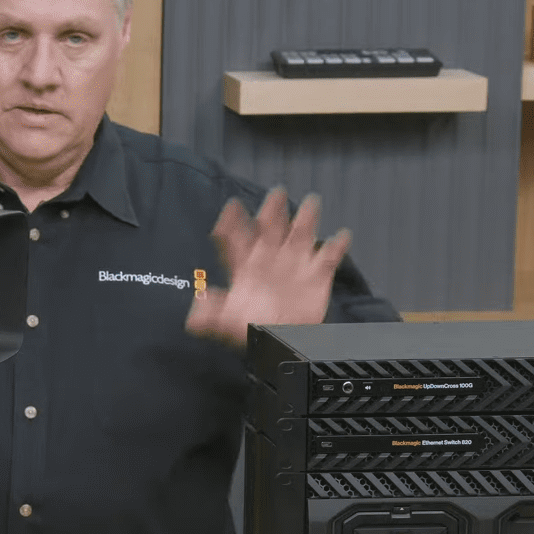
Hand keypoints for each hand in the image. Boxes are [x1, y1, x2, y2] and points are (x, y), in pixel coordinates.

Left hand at [184, 187, 351, 349]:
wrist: (280, 341)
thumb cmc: (251, 328)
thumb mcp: (226, 322)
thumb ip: (210, 315)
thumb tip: (192, 317)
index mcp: (246, 264)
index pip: (235, 238)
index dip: (232, 223)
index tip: (231, 207)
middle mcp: (270, 257)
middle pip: (270, 227)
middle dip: (272, 210)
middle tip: (276, 193)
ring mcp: (295, 263)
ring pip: (301, 233)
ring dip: (307, 218)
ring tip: (312, 203)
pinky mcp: (318, 274)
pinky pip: (330, 256)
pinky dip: (337, 245)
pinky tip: (342, 236)